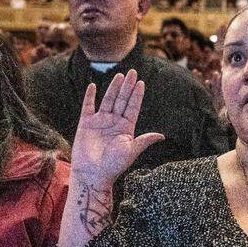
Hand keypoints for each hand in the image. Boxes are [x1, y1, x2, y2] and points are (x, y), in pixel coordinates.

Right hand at [70, 69, 164, 188]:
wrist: (93, 174)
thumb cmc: (114, 165)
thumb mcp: (131, 151)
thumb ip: (145, 140)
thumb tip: (162, 136)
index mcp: (126, 128)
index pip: (132, 108)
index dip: (137, 95)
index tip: (141, 83)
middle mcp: (114, 123)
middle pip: (122, 100)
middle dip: (127, 87)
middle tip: (133, 72)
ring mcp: (100, 122)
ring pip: (108, 100)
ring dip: (113, 88)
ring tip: (120, 75)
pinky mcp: (85, 124)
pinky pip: (88, 106)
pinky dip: (90, 96)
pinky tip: (93, 86)